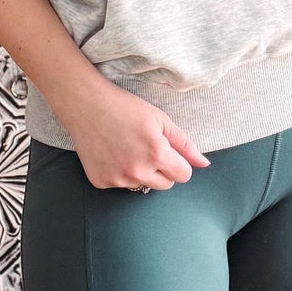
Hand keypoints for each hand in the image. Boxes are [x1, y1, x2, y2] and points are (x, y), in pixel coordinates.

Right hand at [66, 78, 210, 190]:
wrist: (86, 105)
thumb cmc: (125, 108)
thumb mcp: (161, 120)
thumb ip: (185, 144)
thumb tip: (204, 164)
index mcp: (157, 154)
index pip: (184, 176)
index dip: (179, 163)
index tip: (168, 152)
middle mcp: (138, 171)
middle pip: (165, 185)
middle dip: (162, 170)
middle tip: (147, 149)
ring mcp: (118, 179)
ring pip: (142, 185)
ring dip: (140, 173)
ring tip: (127, 149)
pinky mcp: (101, 181)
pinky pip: (120, 185)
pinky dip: (119, 173)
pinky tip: (112, 154)